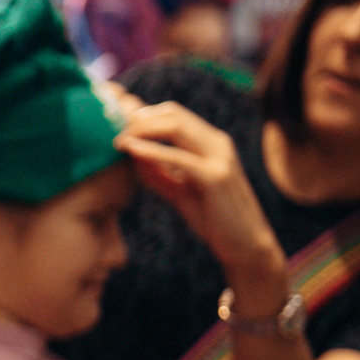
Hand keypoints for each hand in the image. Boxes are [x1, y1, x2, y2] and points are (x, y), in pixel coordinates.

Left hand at [112, 103, 284, 296]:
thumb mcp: (182, 191)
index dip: (144, 116)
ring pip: (176, 125)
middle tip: (113, 132)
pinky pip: (179, 157)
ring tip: (118, 140)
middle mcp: (218, 144)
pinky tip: (132, 150)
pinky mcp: (216, 177)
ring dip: (142, 129)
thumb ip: (160, 173)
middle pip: (173, 113)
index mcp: (212, 143)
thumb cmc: (214, 219)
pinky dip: (152, 151)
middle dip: (139, 119)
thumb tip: (133, 157)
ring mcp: (220, 158)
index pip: (174, 115)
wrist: (246, 246)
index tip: (119, 127)